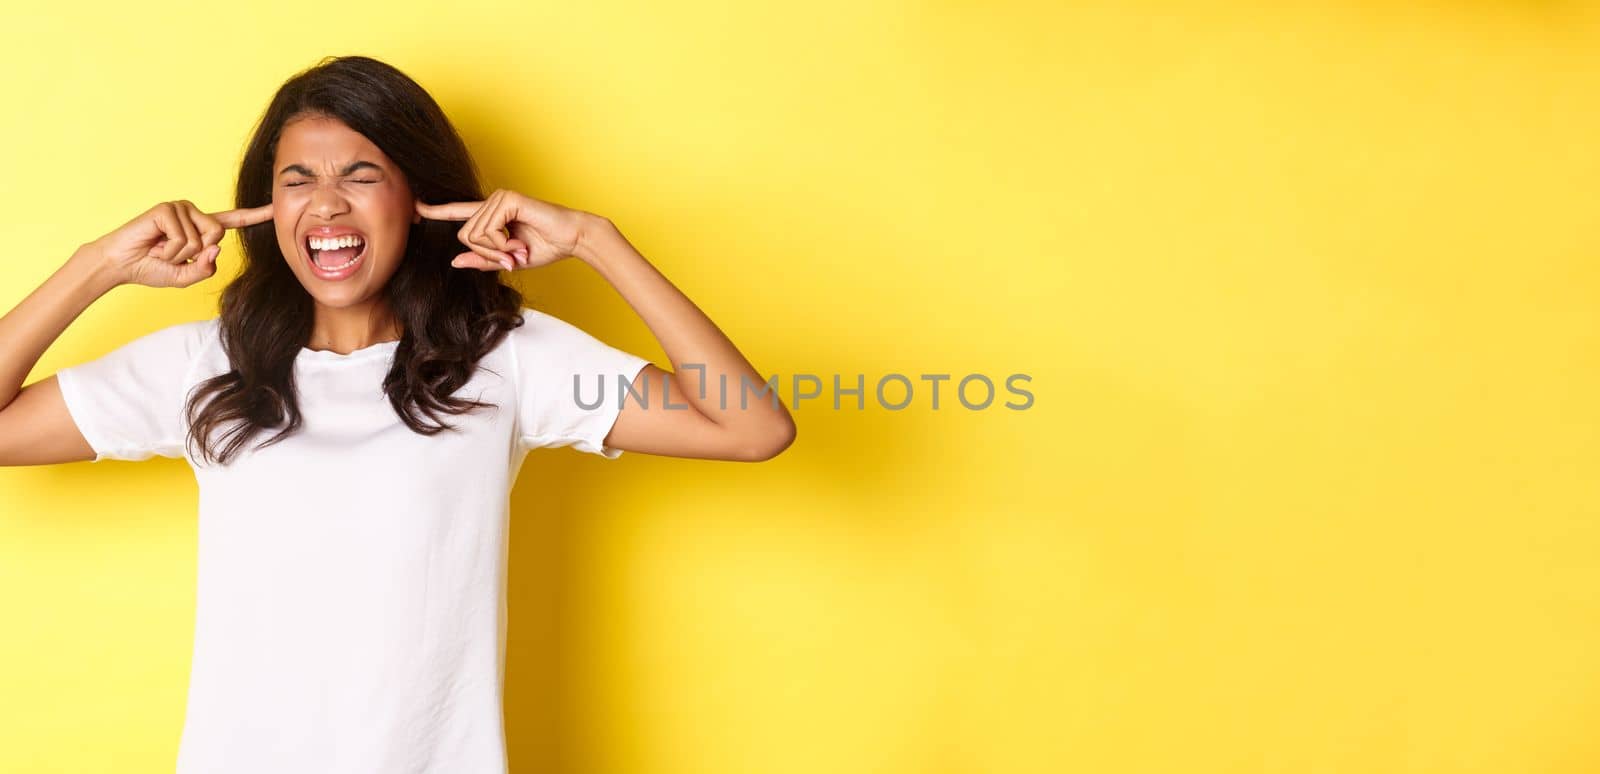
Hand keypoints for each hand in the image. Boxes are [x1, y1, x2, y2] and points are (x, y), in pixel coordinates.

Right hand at [84, 200, 272, 287]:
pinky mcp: (167, 209)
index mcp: (202, 228)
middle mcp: (194, 214)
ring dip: (179, 254)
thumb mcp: (186, 276)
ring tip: (161, 249)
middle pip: (218, 234)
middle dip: (197, 253)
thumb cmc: (152, 268)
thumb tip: (216, 248)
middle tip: (171, 254)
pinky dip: (170, 250)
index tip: (275, 208)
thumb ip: (206, 268)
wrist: (121, 265)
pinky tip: (155, 244)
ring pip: (201, 239)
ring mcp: (180, 209)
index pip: (233, 221)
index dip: (254, 215)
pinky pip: (183, 238)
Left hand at [415, 189, 594, 272]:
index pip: (457, 212)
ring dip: (497, 250)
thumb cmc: (547, 247)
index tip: (416, 207)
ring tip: (519, 249)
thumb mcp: (509, 260)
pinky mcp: (508, 199)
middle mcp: (492, 202)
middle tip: (512, 256)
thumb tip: (455, 261)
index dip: (436, 211)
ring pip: (474, 235)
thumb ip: (483, 260)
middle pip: (464, 235)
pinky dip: (502, 243)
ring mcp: (499, 198)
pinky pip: (488, 230)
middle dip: (487, 253)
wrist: (573, 239)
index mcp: (491, 215)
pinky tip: (519, 241)